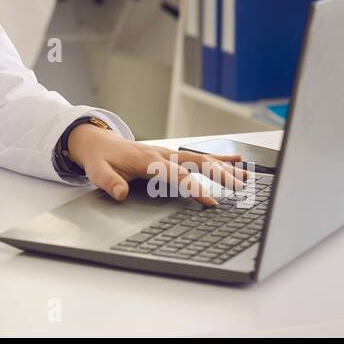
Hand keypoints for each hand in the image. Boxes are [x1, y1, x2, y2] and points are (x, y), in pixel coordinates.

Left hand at [67, 124, 248, 206]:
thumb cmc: (100, 159)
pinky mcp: (171, 155)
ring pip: (202, 158)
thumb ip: (109, 182)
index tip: (210, 202)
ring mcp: (169, 153)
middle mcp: (163, 154)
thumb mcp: (97, 172)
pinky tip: (237, 160)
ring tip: (246, 175)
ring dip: (224, 166)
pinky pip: (199, 156)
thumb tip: (121, 193)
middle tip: (239, 187)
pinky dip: (219, 158)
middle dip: (219, 175)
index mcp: (148, 160)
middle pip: (197, 163)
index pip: (176, 175)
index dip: (194, 187)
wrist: (97, 141)